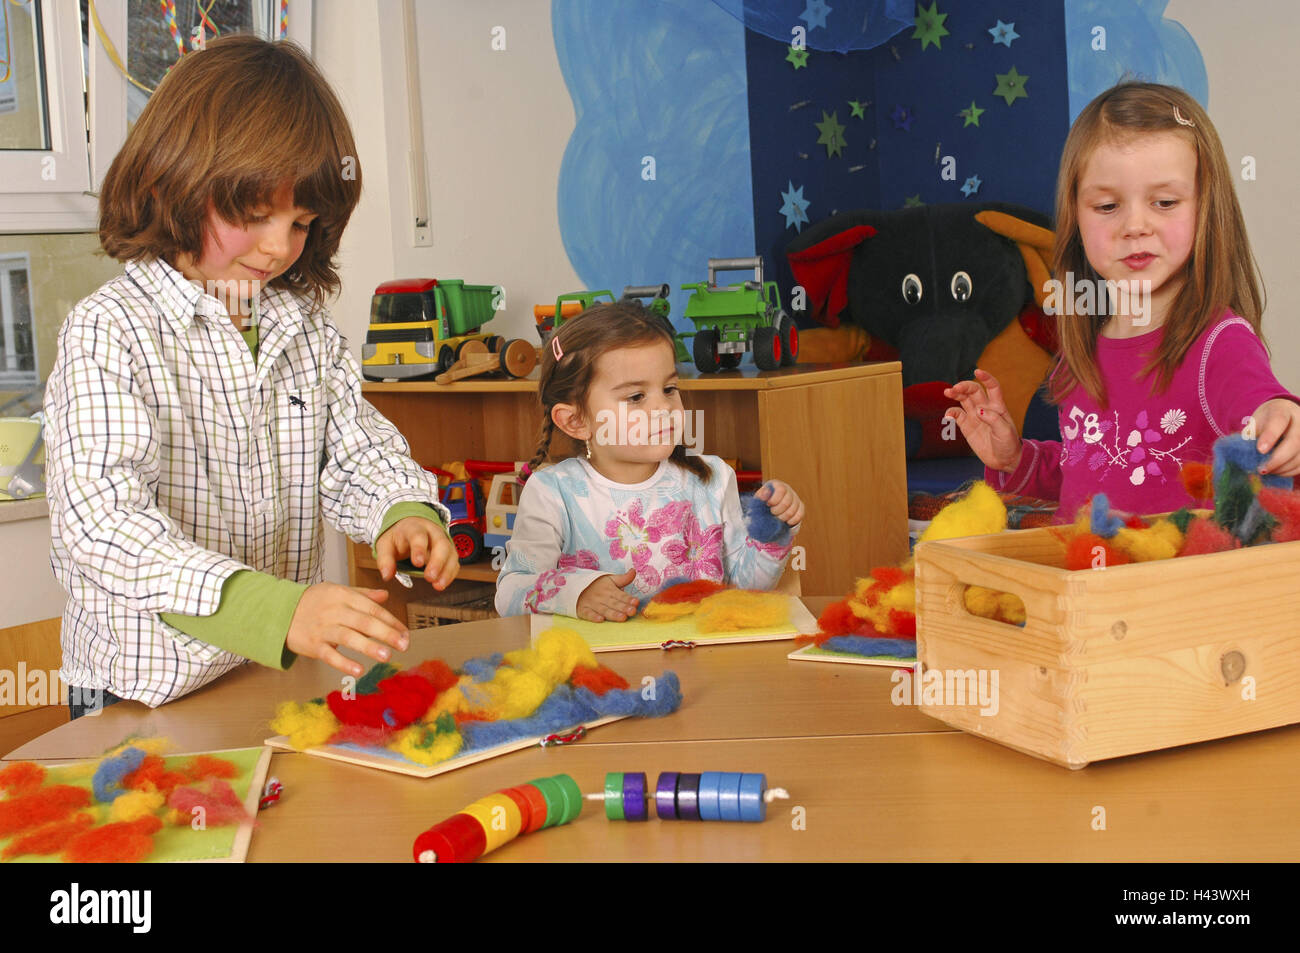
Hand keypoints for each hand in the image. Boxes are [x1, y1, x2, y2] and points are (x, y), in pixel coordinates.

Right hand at [286, 584, 408, 677]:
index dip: (391, 621)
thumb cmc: (314, 602)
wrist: (280, 612)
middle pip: (364, 622)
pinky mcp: (313, 645)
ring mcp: (323, 628)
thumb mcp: (337, 591)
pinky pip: (330, 655)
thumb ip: (362, 594)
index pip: (372, 609)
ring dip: (369, 647)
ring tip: (387, 656)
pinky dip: (344, 663)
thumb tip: (385, 595)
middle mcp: (335, 611)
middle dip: (386, 633)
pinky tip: (359, 671)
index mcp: (344, 596)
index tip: (405, 633)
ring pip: (349, 638)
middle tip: (404, 644)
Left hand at [376, 516, 458, 589]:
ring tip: (438, 585)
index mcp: (414, 527)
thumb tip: (386, 575)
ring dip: (446, 570)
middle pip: (441, 543)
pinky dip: (450, 573)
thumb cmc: (399, 536)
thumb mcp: (385, 544)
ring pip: (451, 552)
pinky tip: (443, 583)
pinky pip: (454, 561)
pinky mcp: (448, 551)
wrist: (410, 526)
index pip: (419, 535)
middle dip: (437, 561)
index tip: (417, 563)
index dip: (419, 549)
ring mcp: (443, 540)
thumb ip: (385, 560)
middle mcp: (432, 532)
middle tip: (430, 577)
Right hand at [575, 569, 638, 622]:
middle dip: (623, 608)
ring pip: (604, 610)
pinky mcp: (583, 610)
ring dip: (613, 614)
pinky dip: (594, 617)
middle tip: (632, 611)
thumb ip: (623, 578)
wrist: (575, 586)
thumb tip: (634, 570)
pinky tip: (601, 620)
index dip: (628, 599)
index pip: (621, 595)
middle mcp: (602, 597)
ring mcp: (592, 604)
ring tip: (622, 618)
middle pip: (614, 604)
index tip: (636, 602)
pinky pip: (588, 614)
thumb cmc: (596, 585)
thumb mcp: (610, 579)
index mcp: (610, 589)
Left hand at [756, 479, 803, 525]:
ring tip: (776, 519)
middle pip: (787, 502)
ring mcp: (796, 498)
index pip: (781, 490)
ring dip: (783, 517)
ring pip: (793, 510)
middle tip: (771, 514)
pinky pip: (799, 515)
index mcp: (778, 485)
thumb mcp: (759, 498)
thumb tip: (764, 495)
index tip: (768, 505)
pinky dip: (792, 520)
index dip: (775, 499)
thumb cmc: (763, 502)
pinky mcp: (800, 507)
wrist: (770, 508)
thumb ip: (760, 496)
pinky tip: (785, 522)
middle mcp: (788, 490)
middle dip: (777, 511)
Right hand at [943, 368, 1023, 471]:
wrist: (1004, 460)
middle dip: (964, 386)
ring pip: (964, 400)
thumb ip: (993, 419)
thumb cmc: (1009, 444)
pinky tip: (948, 416)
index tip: (977, 371)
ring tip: (947, 392)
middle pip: (974, 391)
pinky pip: (957, 415)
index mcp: (998, 407)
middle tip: (954, 389)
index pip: (992, 387)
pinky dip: (951, 413)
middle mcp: (985, 408)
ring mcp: (975, 417)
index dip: (986, 378)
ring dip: (955, 394)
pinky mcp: (967, 426)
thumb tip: (978, 410)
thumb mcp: (1005, 432)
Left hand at [1251, 399, 1299, 476]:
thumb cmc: (1266, 420)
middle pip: (1294, 442)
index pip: (1279, 421)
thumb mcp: (1255, 422)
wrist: (1285, 414)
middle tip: (1261, 469)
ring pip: (1299, 456)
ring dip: (1282, 468)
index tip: (1260, 450)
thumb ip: (1251, 435)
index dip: (1270, 436)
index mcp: (1282, 410)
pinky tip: (1276, 472)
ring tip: (1266, 471)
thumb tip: (1243, 454)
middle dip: (1277, 459)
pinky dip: (1288, 472)